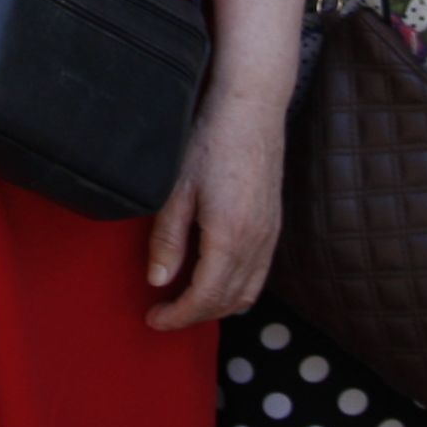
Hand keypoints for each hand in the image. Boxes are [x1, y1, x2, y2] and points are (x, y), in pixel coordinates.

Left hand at [144, 88, 285, 328]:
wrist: (250, 107)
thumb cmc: (208, 140)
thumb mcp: (176, 189)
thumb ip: (167, 239)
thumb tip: (158, 281)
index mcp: (230, 238)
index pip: (205, 298)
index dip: (177, 316)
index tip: (153, 319)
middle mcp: (257, 243)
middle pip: (228, 302)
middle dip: (195, 315)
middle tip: (163, 313)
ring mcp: (270, 235)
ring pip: (248, 292)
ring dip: (217, 305)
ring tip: (184, 300)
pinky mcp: (274, 225)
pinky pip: (259, 274)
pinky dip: (236, 288)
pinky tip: (213, 277)